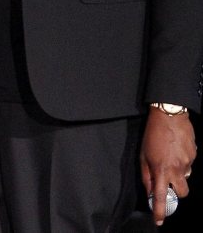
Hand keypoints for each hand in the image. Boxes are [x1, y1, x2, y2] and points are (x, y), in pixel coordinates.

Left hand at [141, 108, 195, 224]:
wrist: (169, 116)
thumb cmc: (152, 134)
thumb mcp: (142, 155)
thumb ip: (146, 175)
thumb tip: (150, 191)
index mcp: (160, 169)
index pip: (161, 197)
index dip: (160, 211)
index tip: (159, 221)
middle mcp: (176, 169)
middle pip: (182, 193)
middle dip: (177, 192)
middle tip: (169, 183)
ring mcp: (188, 163)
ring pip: (186, 178)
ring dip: (179, 174)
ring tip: (170, 159)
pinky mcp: (195, 155)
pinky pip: (189, 165)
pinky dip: (183, 162)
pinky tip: (176, 150)